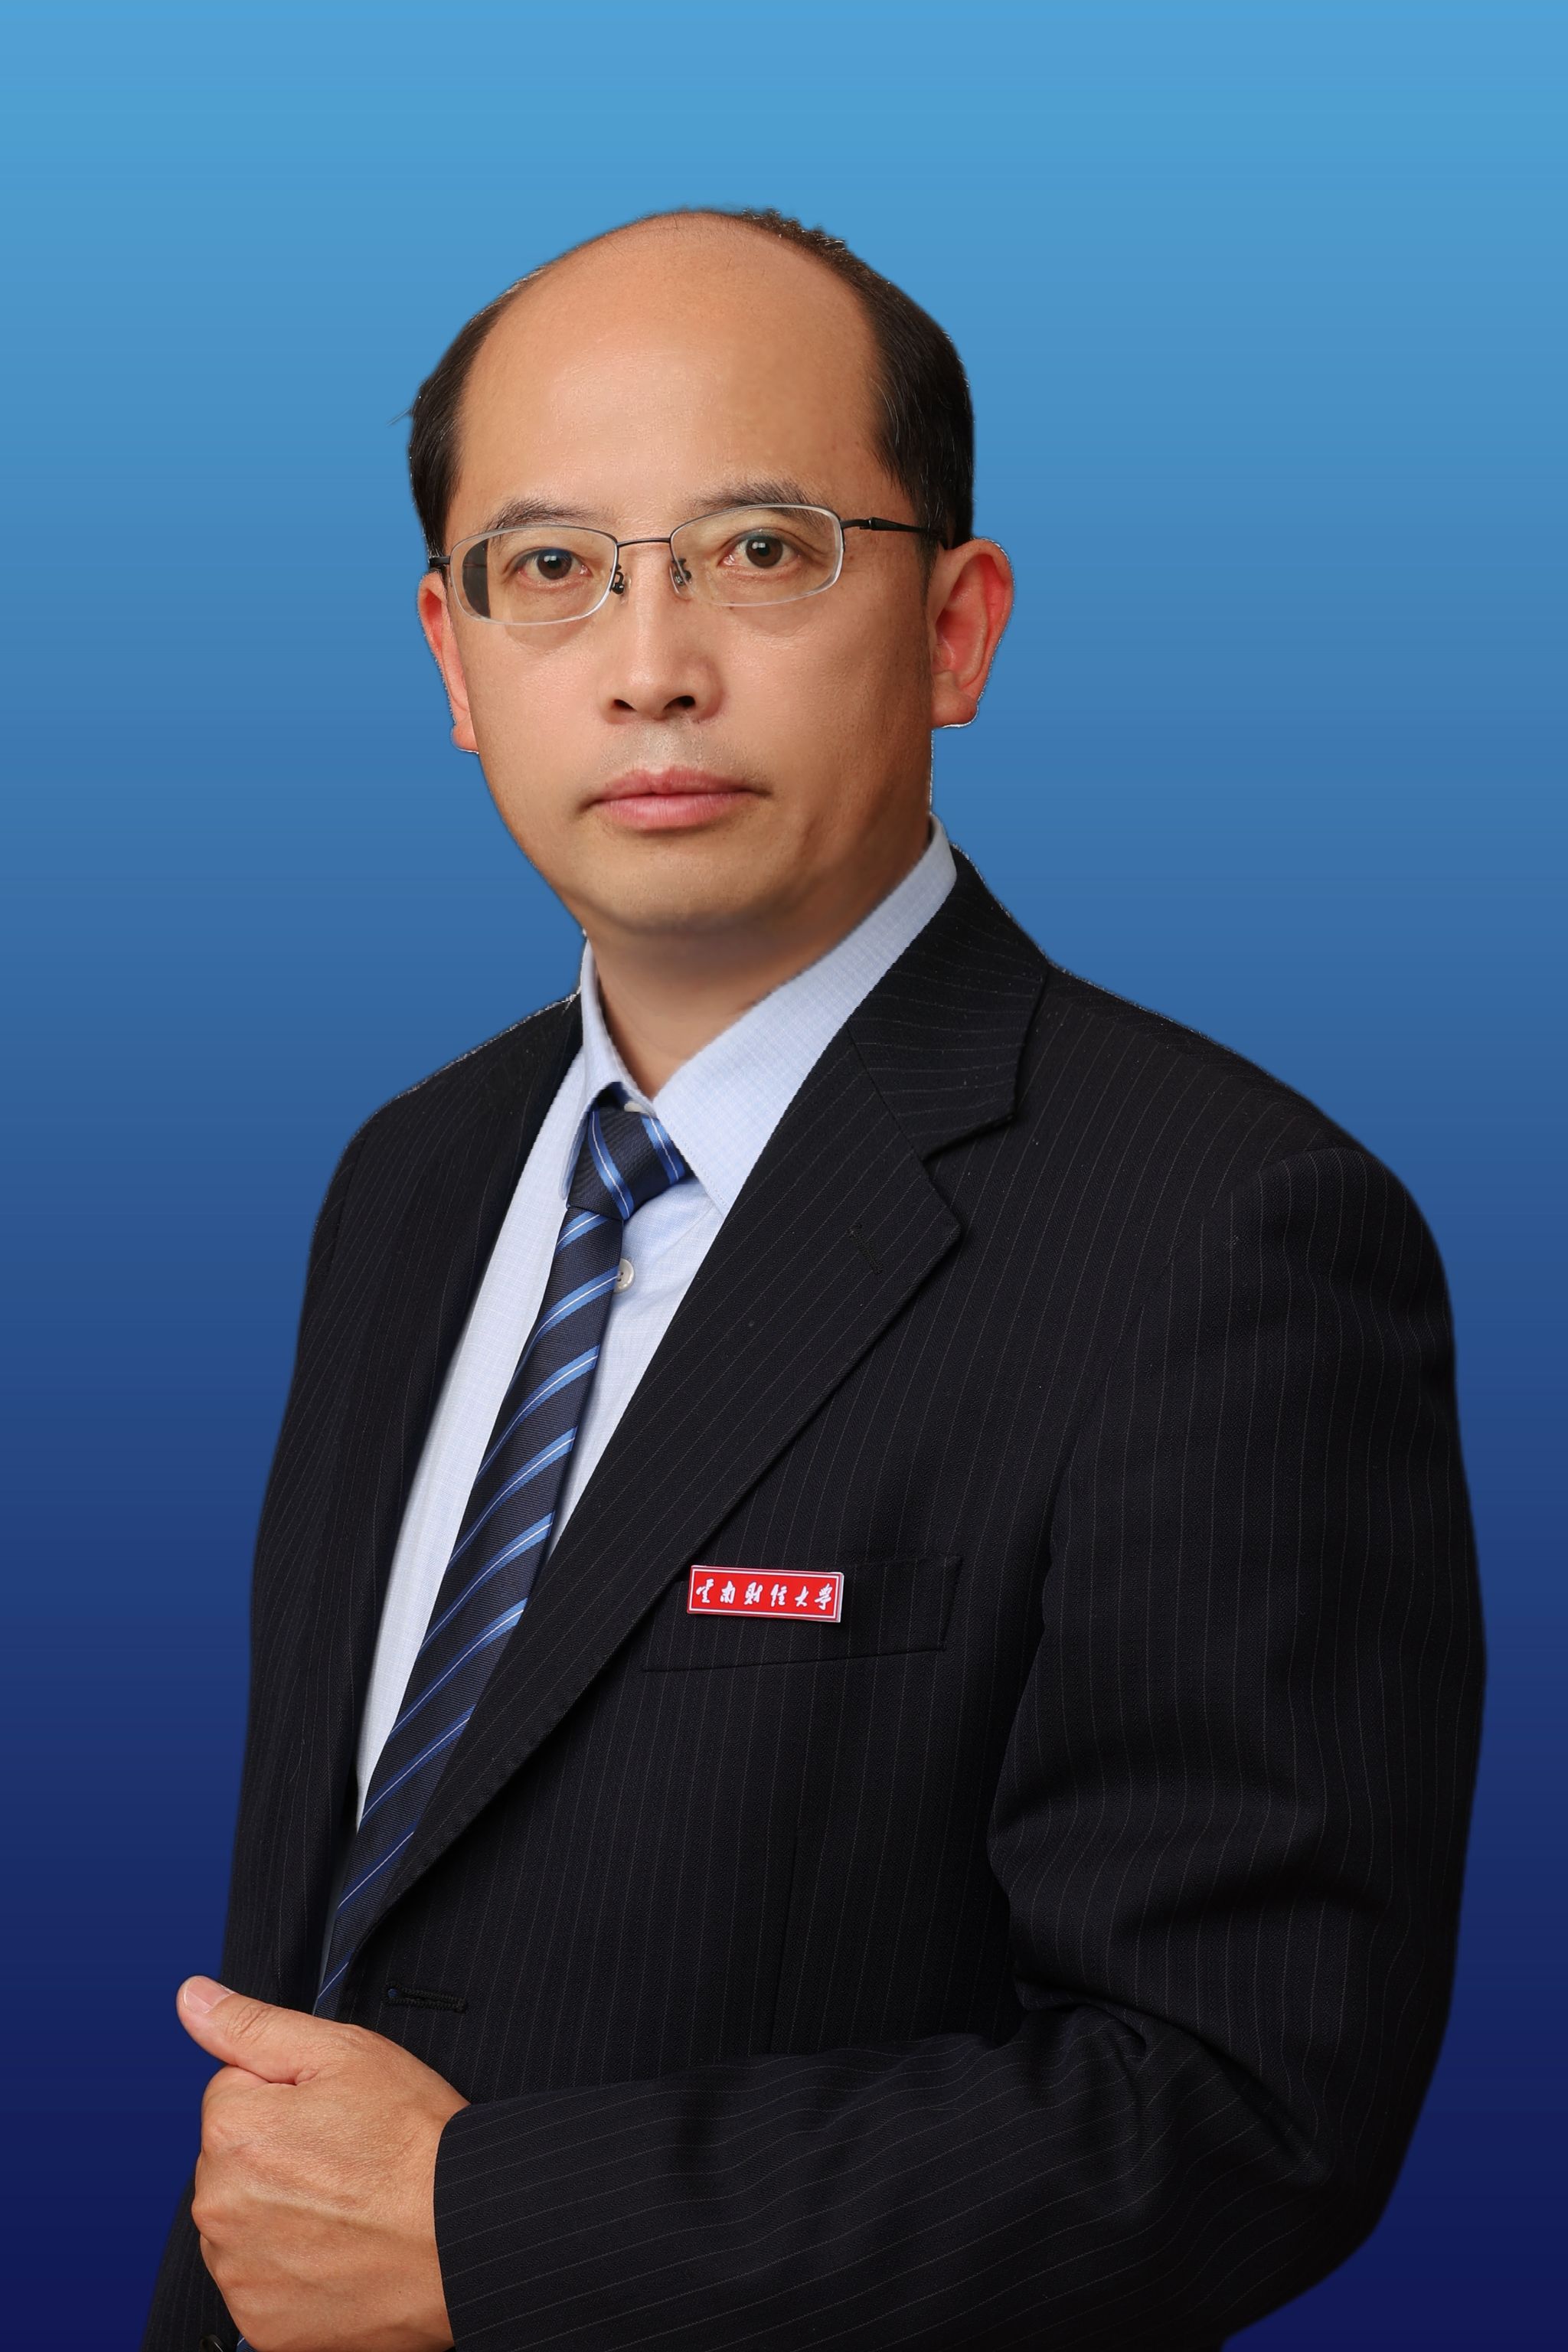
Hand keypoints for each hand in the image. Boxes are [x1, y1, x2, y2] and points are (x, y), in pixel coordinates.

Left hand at [177, 1975, 467, 2351]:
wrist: (467, 2236)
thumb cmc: (416, 2144)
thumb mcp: (346, 2054)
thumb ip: (254, 2025)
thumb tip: (192, 1998)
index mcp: (233, 2131)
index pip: (233, 2093)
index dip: (288, 2095)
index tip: (333, 2115)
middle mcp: (220, 2207)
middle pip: (233, 2160)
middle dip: (279, 2153)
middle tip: (347, 2159)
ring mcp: (239, 2273)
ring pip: (245, 2221)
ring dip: (282, 2213)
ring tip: (349, 2207)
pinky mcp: (262, 2326)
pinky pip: (260, 2281)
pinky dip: (293, 2269)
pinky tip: (340, 2252)